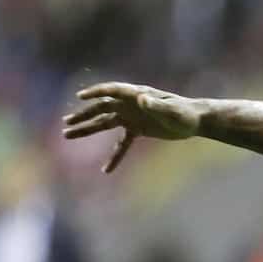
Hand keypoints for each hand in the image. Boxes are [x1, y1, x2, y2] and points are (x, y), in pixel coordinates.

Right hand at [64, 83, 204, 172]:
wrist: (195, 121)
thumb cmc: (185, 113)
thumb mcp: (172, 110)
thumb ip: (157, 105)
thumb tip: (142, 99)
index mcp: (136, 95)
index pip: (112, 91)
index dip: (96, 92)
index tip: (80, 97)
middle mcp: (130, 104)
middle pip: (101, 108)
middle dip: (84, 115)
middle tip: (66, 124)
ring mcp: (132, 117)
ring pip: (104, 123)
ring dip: (87, 128)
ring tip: (68, 135)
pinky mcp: (137, 130)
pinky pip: (122, 144)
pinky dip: (114, 155)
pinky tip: (105, 170)